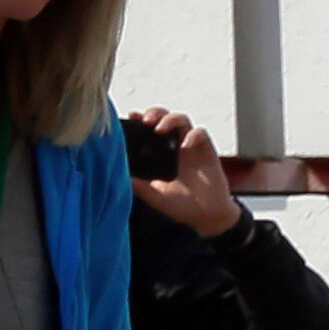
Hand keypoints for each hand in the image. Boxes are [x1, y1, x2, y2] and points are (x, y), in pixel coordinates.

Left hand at [128, 106, 244, 238]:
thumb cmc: (182, 206)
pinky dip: (193, 135)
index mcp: (160, 153)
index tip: (131, 116)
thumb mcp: (156, 197)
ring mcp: (191, 146)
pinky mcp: (207, 150)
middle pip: (164, 117)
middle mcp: (175, 146)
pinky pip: (201, 133)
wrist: (208, 216)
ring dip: (170, 119)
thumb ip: (140, 187)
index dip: (140, 119)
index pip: (149, 128)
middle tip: (145, 121)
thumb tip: (120, 178)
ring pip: (181, 120)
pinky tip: (185, 146)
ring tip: (160, 128)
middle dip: (155, 113)